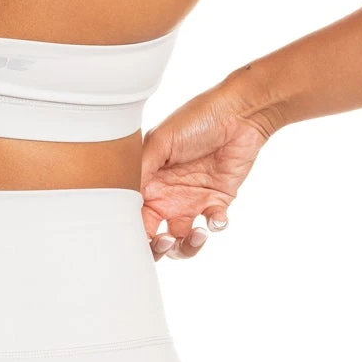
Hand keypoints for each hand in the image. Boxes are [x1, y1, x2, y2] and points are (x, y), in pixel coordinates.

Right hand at [140, 80, 276, 259]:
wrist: (238, 113)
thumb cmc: (196, 119)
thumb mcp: (160, 141)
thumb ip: (140, 171)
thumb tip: (122, 200)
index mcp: (147, 182)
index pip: (133, 218)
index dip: (135, 234)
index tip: (142, 238)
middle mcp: (166, 196)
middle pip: (155, 237)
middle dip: (159, 249)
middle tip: (167, 240)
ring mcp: (192, 200)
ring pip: (183, 240)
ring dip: (188, 246)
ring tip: (198, 234)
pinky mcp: (217, 201)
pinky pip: (213, 225)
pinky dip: (215, 226)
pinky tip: (217, 216)